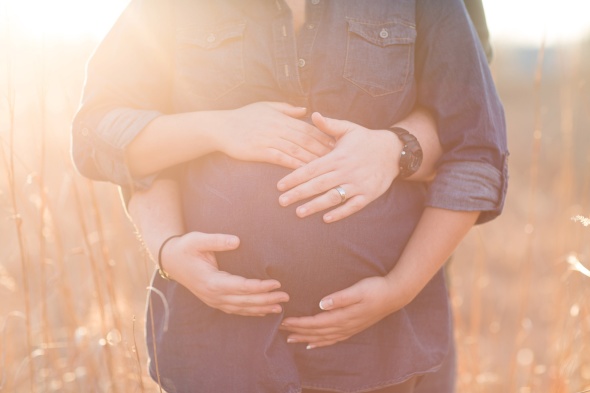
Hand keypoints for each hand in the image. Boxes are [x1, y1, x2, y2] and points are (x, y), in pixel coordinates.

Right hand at [162, 231, 289, 315]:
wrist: (170, 259)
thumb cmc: (186, 248)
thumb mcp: (198, 240)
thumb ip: (217, 240)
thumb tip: (236, 240)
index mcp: (212, 281)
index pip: (241, 287)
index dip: (260, 287)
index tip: (276, 283)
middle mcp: (213, 295)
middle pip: (245, 301)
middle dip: (266, 300)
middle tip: (285, 297)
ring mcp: (213, 300)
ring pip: (241, 309)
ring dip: (261, 309)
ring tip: (279, 308)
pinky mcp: (214, 300)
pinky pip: (235, 310)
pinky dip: (250, 312)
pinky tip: (262, 311)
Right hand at [217, 102, 333, 168]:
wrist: (221, 127)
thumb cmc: (243, 116)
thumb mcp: (266, 106)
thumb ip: (287, 109)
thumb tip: (305, 110)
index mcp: (282, 118)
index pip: (308, 128)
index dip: (324, 136)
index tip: (338, 145)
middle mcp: (278, 128)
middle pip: (306, 140)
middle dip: (324, 150)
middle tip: (339, 159)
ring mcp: (269, 139)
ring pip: (296, 150)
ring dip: (312, 159)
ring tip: (327, 168)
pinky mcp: (260, 151)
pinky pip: (281, 158)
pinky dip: (294, 165)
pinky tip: (304, 172)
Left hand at [277, 112, 400, 222]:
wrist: (393, 151)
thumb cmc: (365, 139)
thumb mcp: (348, 128)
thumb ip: (329, 125)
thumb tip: (313, 114)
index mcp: (338, 156)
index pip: (311, 168)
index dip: (294, 177)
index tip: (279, 185)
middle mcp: (346, 171)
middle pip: (318, 185)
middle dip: (298, 194)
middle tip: (281, 202)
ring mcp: (358, 184)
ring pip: (333, 197)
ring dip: (316, 205)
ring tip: (299, 212)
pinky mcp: (368, 194)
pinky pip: (353, 206)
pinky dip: (340, 213)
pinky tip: (326, 218)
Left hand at [280, 276, 405, 348]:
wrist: (395, 295)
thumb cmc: (375, 289)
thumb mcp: (358, 290)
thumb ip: (340, 298)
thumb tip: (322, 304)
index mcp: (343, 316)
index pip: (315, 322)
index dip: (299, 323)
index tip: (284, 321)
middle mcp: (344, 326)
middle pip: (316, 332)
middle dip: (297, 331)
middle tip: (279, 330)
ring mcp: (349, 329)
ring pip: (322, 338)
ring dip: (305, 338)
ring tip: (290, 338)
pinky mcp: (353, 328)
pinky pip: (332, 339)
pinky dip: (320, 343)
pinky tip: (312, 344)